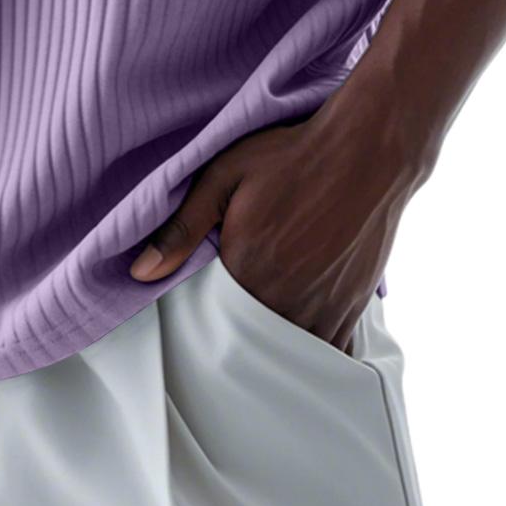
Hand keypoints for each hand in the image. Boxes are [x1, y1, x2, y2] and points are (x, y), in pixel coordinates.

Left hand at [128, 80, 423, 354]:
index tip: (193, 322)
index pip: (211, 325)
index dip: (200, 326)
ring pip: (291, 354)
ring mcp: (324, 306)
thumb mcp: (224, 177)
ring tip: (257, 348)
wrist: (367, 150)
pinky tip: (300, 345)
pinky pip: (332, 352)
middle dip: (235, 347)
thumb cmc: (291, 156)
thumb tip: (139, 274)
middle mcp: (286, 298)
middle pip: (251, 346)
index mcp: (247, 270)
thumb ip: (181, 229)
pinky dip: (314, 355)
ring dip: (273, 355)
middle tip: (222, 337)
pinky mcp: (353, 305)